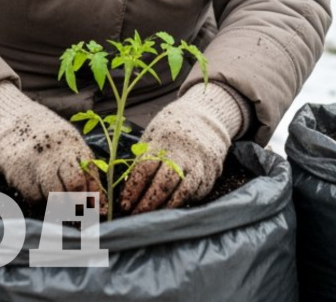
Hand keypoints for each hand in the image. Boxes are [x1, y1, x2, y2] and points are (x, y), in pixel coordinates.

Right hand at [0, 81, 101, 204]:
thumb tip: (95, 194)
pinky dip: (40, 201)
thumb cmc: (41, 131)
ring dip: (61, 206)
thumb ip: (79, 161)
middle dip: (79, 203)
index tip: (95, 208)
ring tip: (60, 205)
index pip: (90, 173)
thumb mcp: (65, 138)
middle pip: (75, 185)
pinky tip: (39, 194)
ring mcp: (37, 164)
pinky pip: (35, 198)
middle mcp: (56, 153)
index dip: (95, 194)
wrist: (6, 117)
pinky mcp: (19, 174)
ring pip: (56, 196)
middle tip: (79, 212)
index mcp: (72, 143)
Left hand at [119, 83, 246, 213]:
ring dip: (165, 208)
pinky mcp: (211, 174)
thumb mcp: (154, 135)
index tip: (125, 203)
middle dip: (148, 203)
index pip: (145, 169)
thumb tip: (128, 187)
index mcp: (163, 142)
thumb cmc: (172, 130)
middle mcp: (182, 154)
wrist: (207, 117)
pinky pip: (196, 193)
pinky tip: (171, 207)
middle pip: (163, 184)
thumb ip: (143, 158)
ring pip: (182, 192)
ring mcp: (199, 164)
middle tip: (136, 214)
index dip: (133, 189)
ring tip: (153, 217)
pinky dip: (182, 202)